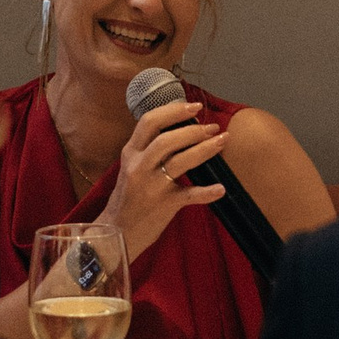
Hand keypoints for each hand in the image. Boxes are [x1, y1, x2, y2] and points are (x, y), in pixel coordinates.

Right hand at [105, 100, 227, 243]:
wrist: (117, 232)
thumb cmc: (128, 198)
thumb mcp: (131, 167)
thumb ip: (148, 149)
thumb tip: (180, 127)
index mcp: (130, 153)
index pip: (149, 122)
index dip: (174, 111)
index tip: (194, 106)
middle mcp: (138, 167)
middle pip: (167, 140)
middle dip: (194, 130)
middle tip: (213, 127)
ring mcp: (151, 187)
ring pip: (179, 162)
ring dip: (204, 149)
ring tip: (222, 140)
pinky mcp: (163, 206)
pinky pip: (189, 195)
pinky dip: (206, 192)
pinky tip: (220, 188)